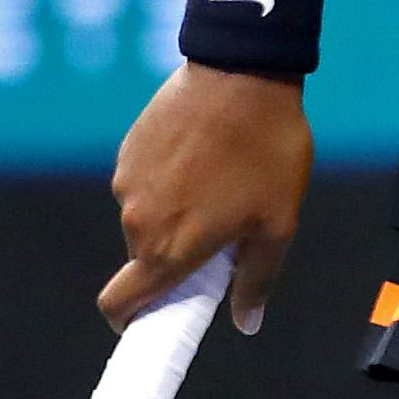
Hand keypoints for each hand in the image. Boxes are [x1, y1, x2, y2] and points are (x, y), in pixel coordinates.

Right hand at [101, 62, 313, 336]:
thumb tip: (246, 323)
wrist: (243, 76)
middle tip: (222, 231)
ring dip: (175, 215)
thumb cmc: (266, 154)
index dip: (131, 321)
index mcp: (169, 250)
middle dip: (175, 257)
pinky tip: (203, 155)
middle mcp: (137, 221)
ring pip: (146, 219)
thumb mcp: (277, 225)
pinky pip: (144, 183)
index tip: (152, 321)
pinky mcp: (128, 150)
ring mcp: (128, 183)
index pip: (121, 304)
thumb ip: (257, 280)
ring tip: (220, 181)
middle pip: (145, 261)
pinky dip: (167, 181)